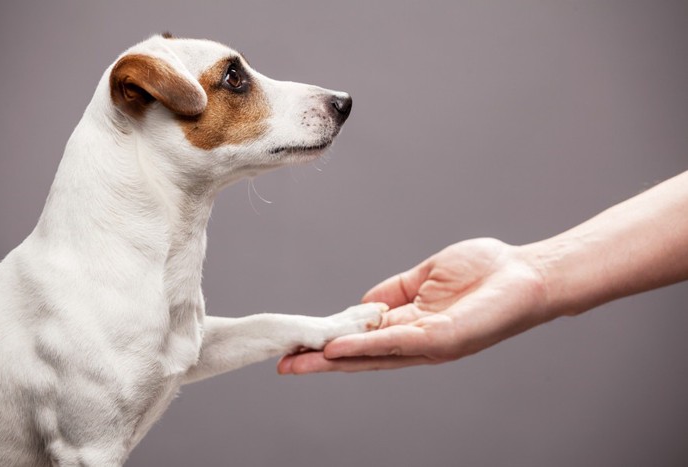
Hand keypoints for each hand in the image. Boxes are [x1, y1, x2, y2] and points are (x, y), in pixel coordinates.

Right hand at [277, 238, 551, 372]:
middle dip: (321, 361)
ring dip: (334, 360)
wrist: (526, 273)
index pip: (362, 337)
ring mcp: (428, 343)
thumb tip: (361, 303)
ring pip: (372, 356)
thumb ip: (393, 291)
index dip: (330, 340)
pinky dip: (365, 347)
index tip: (298, 343)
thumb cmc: (484, 271)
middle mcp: (416, 341)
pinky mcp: (442, 339)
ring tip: (299, 362)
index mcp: (411, 325)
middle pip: (361, 355)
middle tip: (284, 365)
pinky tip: (337, 350)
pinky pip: (397, 343)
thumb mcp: (426, 276)